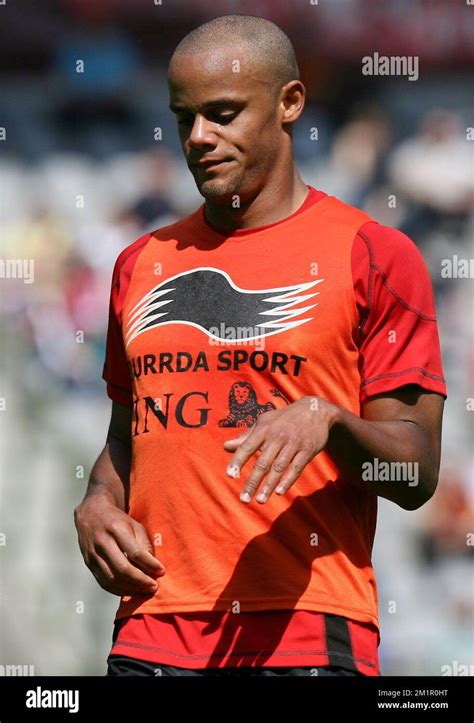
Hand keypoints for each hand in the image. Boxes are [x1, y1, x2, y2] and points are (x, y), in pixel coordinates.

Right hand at [74, 495, 165, 595]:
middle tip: (154, 586)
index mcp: (116, 529)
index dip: (150, 564)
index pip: (135, 552)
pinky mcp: (88, 563)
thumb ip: (144, 544)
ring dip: (130, 588)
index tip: (161, 571)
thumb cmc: (118, 520)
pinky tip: (130, 590)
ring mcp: (93, 554)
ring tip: (144, 590)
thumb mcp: (134, 524)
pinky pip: (103, 582)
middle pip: (122, 569)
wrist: (91, 514)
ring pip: (112, 579)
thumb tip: (154, 567)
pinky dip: (118, 590)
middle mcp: (102, 542)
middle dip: (141, 581)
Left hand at [224, 396, 338, 503]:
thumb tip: (225, 446)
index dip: (238, 461)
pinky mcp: (307, 450)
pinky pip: (296, 468)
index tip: (230, 475)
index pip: (248, 446)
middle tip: (244, 499)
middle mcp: (278, 437)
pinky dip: (288, 480)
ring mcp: (294, 444)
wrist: (314, 411)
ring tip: (260, 501)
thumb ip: (246, 437)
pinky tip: (279, 492)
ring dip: (269, 486)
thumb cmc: (283, 419)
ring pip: (279, 468)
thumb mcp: (264, 422)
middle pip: (263, 463)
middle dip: (252, 482)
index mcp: (264, 429)